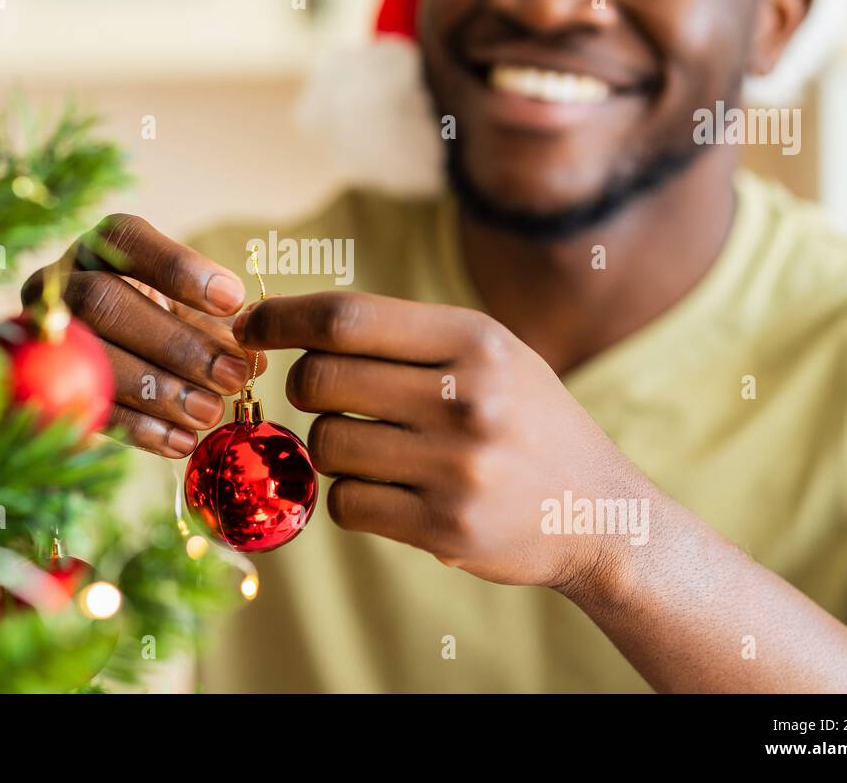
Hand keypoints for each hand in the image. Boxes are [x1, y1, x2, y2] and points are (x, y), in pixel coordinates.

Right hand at [22, 214, 263, 457]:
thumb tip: (255, 359)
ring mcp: (39, 335)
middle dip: (175, 343)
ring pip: (90, 356)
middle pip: (104, 301)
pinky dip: (139, 429)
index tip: (232, 299)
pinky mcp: (39, 390)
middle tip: (231, 374)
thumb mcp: (184, 313)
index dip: (178, 268)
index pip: (126, 239)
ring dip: (158, 390)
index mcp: (100, 249)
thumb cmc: (153, 325)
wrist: (88, 364)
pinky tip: (181, 440)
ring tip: (210, 412)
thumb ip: (215, 328)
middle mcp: (58, 282)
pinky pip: (83, 407)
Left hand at [233, 291, 650, 589]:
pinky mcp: (444, 528)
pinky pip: (344, 503)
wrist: (597, 512)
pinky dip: (348, 496)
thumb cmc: (524, 419)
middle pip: (320, 379)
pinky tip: (388, 491)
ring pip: (324, 445)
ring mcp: (455, 468)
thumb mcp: (490, 353)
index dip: (282, 317)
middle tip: (326, 396)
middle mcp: (467, 399)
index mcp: (475, 341)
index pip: (346, 318)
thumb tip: (294, 323)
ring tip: (374, 448)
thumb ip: (407, 336)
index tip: (249, 325)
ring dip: (329, 446)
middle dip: (304, 387)